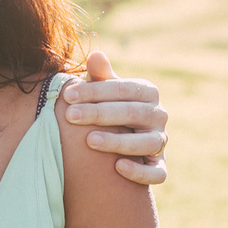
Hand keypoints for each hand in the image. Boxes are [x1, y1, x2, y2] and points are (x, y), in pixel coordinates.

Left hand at [63, 51, 167, 184]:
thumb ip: (100, 76)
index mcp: (147, 93)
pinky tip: (117, 167)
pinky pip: (157, 173)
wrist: (119, 141)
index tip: (66, 95)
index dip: (95, 91)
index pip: (122, 89)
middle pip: (132, 113)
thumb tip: (95, 54)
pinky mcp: (160, 167)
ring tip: (89, 141)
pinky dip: (141, 172)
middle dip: (99, 113)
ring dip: (118, 142)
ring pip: (147, 143)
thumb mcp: (103, 92)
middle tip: (69, 115)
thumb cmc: (107, 109)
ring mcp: (160, 141)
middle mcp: (159, 115)